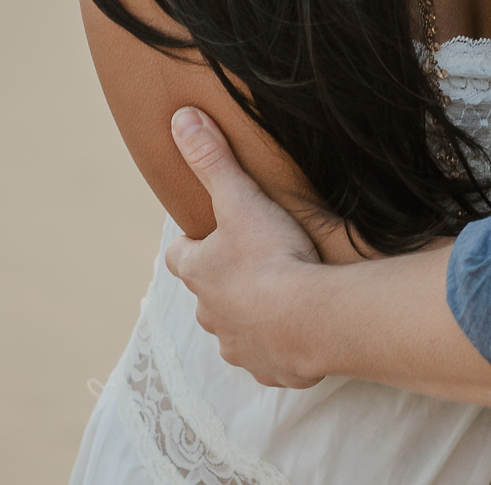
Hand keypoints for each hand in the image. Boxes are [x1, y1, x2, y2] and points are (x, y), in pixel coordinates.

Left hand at [159, 107, 330, 387]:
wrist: (311, 319)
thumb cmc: (271, 256)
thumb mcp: (240, 198)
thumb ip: (212, 159)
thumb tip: (180, 119)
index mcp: (197, 273)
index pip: (179, 254)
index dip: (193, 242)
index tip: (210, 231)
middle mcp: (209, 315)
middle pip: (208, 295)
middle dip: (225, 281)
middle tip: (255, 261)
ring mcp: (238, 346)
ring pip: (236, 329)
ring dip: (252, 315)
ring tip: (281, 296)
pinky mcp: (270, 370)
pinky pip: (269, 357)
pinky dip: (280, 344)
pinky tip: (300, 328)